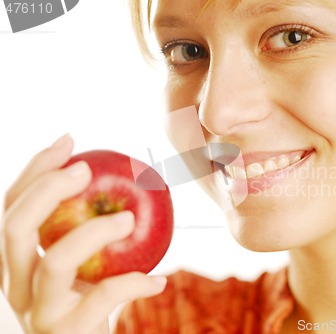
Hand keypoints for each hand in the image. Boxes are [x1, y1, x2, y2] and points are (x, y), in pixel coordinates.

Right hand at [0, 134, 166, 333]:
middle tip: (87, 169)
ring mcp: (38, 312)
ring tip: (128, 219)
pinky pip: (100, 299)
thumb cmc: (90, 302)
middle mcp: (16, 285)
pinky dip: (132, 284)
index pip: (11, 206)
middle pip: (15, 228)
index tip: (69, 141)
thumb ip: (88, 228)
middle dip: (48, 190)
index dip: (35, 170)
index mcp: (17, 261)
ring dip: (94, 232)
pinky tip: (158, 280)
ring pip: (55, 262)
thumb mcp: (85, 263)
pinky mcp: (67, 333)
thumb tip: (125, 177)